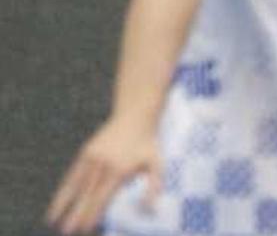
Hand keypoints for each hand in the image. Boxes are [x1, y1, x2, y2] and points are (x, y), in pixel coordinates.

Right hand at [46, 118, 162, 234]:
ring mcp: (92, 157)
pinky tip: (59, 200)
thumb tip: (150, 208)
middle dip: (77, 214)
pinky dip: (64, 188)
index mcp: (119, 170)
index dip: (93, 213)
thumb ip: (154, 185)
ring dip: (64, 204)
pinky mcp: (86, 152)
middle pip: (87, 194)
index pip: (102, 196)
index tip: (86, 228)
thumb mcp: (157, 163)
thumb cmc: (147, 144)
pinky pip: (73, 174)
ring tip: (52, 220)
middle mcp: (103, 165)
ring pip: (75, 185)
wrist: (134, 117)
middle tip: (68, 231)